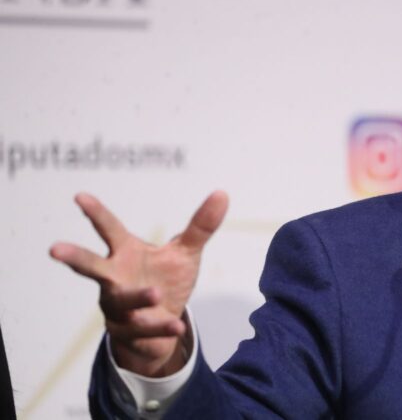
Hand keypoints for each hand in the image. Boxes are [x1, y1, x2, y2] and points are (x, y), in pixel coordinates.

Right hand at [50, 191, 228, 376]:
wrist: (164, 325)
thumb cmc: (166, 279)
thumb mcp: (186, 252)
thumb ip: (201, 225)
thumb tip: (222, 193)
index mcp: (126, 253)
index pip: (110, 229)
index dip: (95, 213)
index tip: (79, 196)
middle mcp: (114, 278)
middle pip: (91, 266)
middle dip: (74, 258)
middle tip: (55, 249)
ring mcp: (117, 307)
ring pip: (121, 302)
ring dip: (137, 298)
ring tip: (155, 294)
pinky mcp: (128, 332)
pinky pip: (143, 329)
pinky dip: (160, 326)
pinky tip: (177, 325)